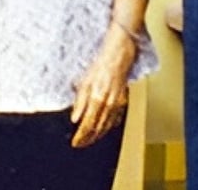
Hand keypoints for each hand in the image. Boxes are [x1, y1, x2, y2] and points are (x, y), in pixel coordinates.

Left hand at [70, 28, 133, 147]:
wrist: (119, 53)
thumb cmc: (101, 62)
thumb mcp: (85, 80)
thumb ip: (80, 101)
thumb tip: (74, 118)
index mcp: (98, 97)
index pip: (88, 123)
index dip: (81, 135)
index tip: (75, 142)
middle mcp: (108, 102)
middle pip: (98, 128)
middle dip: (88, 138)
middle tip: (80, 144)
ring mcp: (117, 102)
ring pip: (107, 125)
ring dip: (98, 135)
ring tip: (90, 139)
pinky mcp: (122, 99)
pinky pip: (116, 117)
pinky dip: (109, 126)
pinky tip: (105, 128)